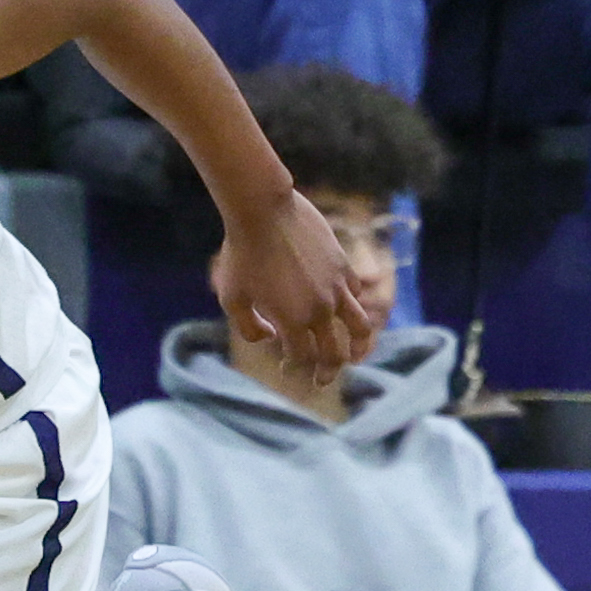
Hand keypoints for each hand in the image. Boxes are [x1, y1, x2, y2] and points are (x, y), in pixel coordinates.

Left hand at [212, 188, 378, 380]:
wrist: (263, 210)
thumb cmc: (240, 253)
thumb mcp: (232, 297)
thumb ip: (248, 327)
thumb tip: (271, 337)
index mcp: (292, 322)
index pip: (302, 358)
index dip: (295, 368)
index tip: (286, 368)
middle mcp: (319, 310)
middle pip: (333, 354)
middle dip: (327, 372)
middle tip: (322, 381)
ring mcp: (336, 288)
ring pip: (358, 327)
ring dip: (357, 346)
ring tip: (355, 356)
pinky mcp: (343, 265)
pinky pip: (355, 294)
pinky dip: (351, 307)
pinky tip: (343, 311)